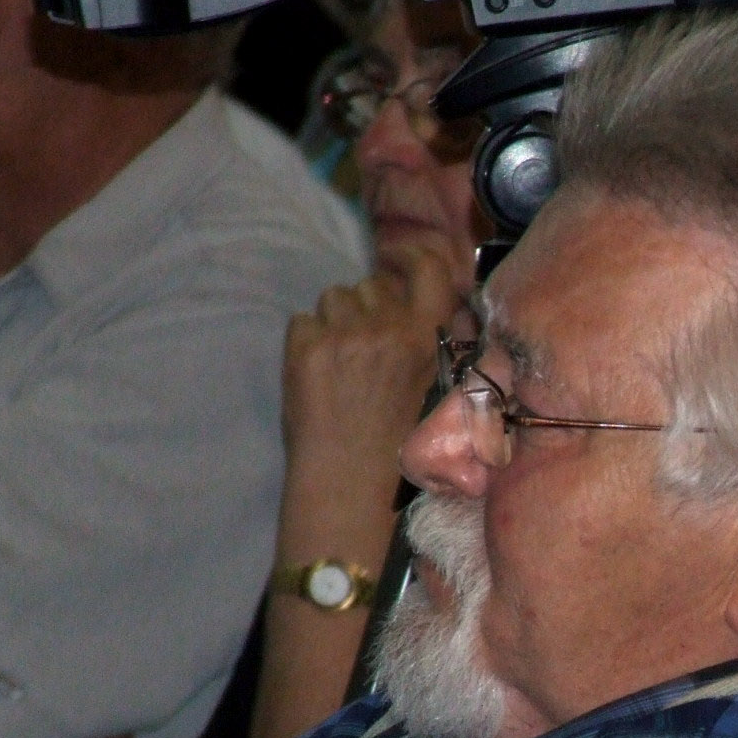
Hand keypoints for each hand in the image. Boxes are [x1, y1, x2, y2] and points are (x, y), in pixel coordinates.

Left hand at [282, 238, 463, 471]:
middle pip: (371, 285)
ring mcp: (345, 336)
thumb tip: (418, 310)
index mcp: (428, 341)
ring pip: (334, 297)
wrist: (350, 481)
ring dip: (336, 321)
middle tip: (365, 347)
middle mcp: (388, 329)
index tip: (397, 258)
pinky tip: (318, 374)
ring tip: (340, 363)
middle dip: (367, 307)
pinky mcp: (306, 347)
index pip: (428, 270)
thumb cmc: (398, 446)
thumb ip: (428, 346)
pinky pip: (303, 321)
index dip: (412, 256)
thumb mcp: (434, 391)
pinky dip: (308, 341)